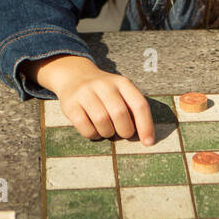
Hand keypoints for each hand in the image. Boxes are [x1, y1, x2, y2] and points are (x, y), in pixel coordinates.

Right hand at [25, 55, 155, 145]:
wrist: (75, 76)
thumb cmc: (105, 92)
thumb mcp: (121, 92)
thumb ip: (133, 109)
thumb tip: (145, 137)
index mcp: (122, 82)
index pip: (139, 104)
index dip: (146, 125)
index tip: (148, 143)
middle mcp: (104, 84)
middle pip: (120, 114)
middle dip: (124, 131)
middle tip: (121, 133)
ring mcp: (85, 93)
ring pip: (102, 121)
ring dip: (107, 133)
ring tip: (106, 129)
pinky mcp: (70, 104)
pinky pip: (86, 128)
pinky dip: (93, 135)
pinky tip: (94, 130)